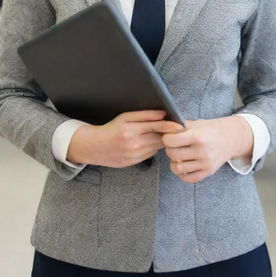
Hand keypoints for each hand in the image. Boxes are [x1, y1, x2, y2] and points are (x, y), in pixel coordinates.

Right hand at [67, 110, 183, 167]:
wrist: (95, 147)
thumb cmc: (111, 129)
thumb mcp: (125, 117)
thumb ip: (144, 115)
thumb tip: (162, 114)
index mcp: (131, 130)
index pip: (157, 127)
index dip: (170, 126)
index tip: (180, 125)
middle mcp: (133, 144)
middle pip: (159, 138)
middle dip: (168, 134)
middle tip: (176, 130)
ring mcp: (134, 155)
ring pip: (156, 147)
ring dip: (161, 141)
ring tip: (162, 135)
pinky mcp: (134, 162)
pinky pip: (150, 154)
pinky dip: (153, 148)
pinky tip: (150, 143)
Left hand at [162, 115, 253, 183]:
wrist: (230, 138)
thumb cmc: (210, 129)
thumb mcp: (196, 123)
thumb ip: (180, 127)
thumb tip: (162, 128)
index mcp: (197, 136)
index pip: (171, 141)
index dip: (166, 138)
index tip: (169, 137)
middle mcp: (202, 151)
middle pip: (172, 155)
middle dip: (170, 150)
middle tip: (174, 146)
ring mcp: (205, 163)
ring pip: (178, 168)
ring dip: (174, 162)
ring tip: (179, 156)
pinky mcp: (208, 172)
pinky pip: (188, 178)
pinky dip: (182, 173)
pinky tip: (184, 165)